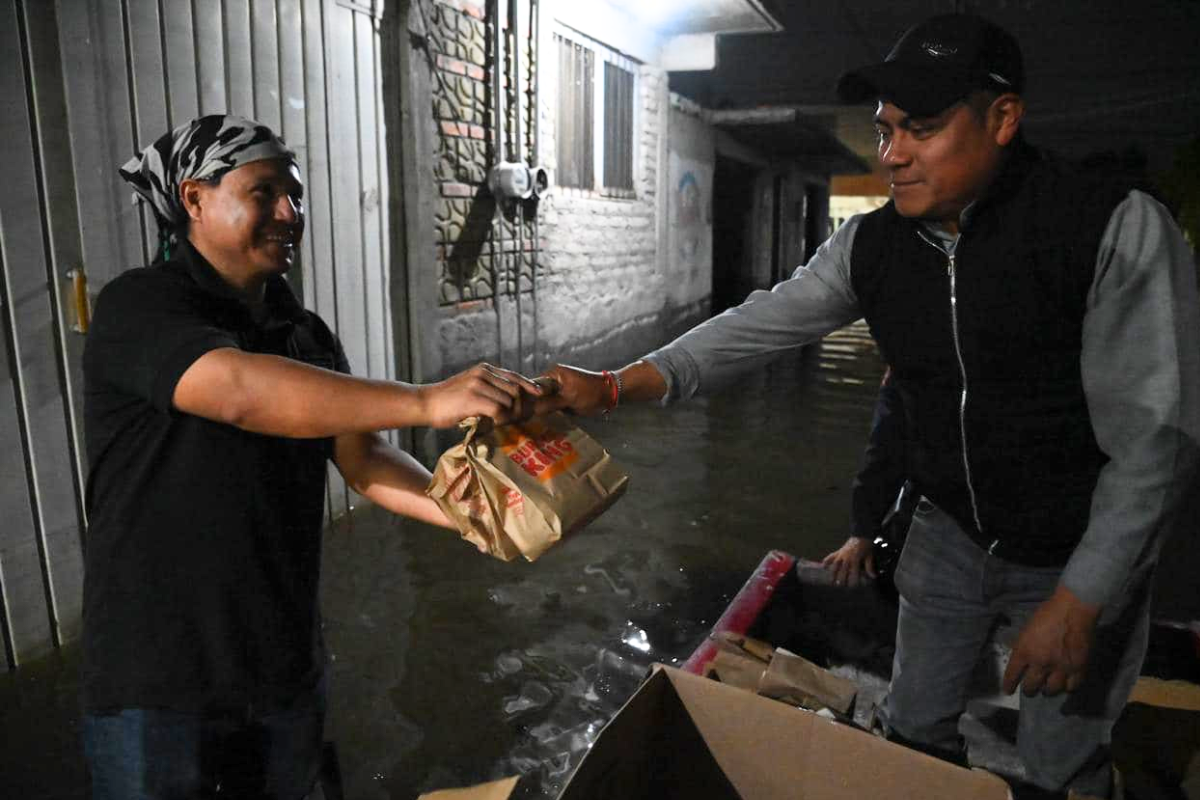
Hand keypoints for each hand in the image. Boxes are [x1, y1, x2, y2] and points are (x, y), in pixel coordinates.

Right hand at [417, 363, 544, 428]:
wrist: (425, 403)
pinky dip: (498, 419)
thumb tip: (511, 399)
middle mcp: (483, 373)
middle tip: (511, 419)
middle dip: (517, 406)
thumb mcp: (471, 386)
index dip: (529, 385)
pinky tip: (490, 423)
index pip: (514, 376)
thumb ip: (489, 388)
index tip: (539, 393)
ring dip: (507, 415)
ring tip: (497, 422)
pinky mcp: (473, 398)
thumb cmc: (448, 400)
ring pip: (508, 402)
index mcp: (485, 369)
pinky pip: (498, 410)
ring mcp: (478, 384)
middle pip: (515, 391)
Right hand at [530, 364, 612, 416]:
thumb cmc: (591, 393)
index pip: (532, 385)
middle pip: (536, 393)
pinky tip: (541, 421)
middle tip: (522, 418)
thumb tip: (532, 409)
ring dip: (539, 409)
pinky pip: (551, 404)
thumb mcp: (569, 398)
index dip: (525, 397)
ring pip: (543, 400)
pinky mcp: (562, 398)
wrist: (610, 394)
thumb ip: (550, 403)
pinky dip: (548, 412)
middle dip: (531, 405)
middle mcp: (552, 380)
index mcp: (553, 374)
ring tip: (528, 420)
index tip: (518, 409)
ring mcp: (557, 389)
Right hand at [821, 537, 876, 586]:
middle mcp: (847, 557)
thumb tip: (873, 577)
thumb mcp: (869, 556)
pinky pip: (832, 556)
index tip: (852, 586)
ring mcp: (842, 554)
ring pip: (836, 565)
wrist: (861, 534)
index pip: (854, 572)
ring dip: (833, 573)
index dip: (853, 579)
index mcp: (855, 559)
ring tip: (831, 580)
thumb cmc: (866, 546)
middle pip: (843, 570)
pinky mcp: (839, 551)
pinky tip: (823, 566)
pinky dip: (827, 561)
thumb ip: (869, 567)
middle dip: (841, 578)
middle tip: (840, 585)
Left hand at [1002, 584, 1099, 696]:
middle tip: (1030, 689)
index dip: (1009, 684)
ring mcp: (1060, 667)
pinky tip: (1066, 684)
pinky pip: (1071, 686)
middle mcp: (1041, 663)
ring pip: (1051, 690)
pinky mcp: (1078, 668)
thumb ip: (1023, 646)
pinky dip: (1067, 687)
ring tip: (1047, 688)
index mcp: (1025, 651)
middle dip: (1029, 690)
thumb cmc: (1048, 613)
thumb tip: (1021, 658)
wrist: (1073, 609)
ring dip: (1047, 690)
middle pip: (1031, 686)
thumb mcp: (1027, 629)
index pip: (1013, 674)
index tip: (1008, 690)